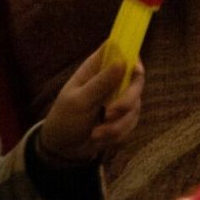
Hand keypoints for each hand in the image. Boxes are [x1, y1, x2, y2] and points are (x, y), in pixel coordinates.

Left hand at [39, 47, 143, 165]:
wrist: (63, 148)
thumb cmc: (65, 118)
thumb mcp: (78, 101)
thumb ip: (100, 83)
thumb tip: (122, 62)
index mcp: (97, 69)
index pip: (120, 50)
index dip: (132, 55)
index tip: (135, 70)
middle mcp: (112, 80)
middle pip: (136, 80)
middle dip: (127, 100)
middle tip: (110, 114)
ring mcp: (120, 98)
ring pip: (135, 104)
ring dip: (118, 124)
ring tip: (96, 134)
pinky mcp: (124, 116)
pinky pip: (132, 122)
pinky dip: (118, 133)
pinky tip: (100, 138)